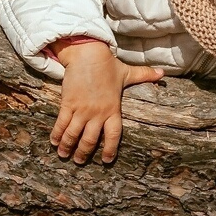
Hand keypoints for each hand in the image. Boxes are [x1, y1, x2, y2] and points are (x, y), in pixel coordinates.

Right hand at [49, 40, 163, 163]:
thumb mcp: (127, 72)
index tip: (106, 160)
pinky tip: (54, 142)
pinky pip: (62, 124)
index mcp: (113, 109)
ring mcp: (82, 109)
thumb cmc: (107, 64)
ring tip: (63, 155)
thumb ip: (144, 75)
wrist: (87, 54)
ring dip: (68, 147)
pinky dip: (57, 135)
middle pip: (90, 140)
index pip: (114, 135)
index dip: (110, 150)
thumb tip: (162, 73)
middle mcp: (98, 113)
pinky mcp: (68, 104)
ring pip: (74, 135)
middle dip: (83, 153)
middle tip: (79, 161)